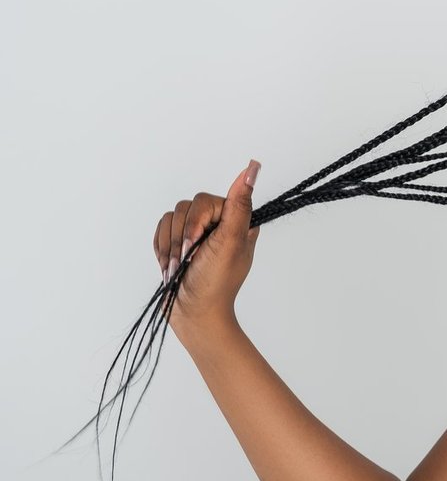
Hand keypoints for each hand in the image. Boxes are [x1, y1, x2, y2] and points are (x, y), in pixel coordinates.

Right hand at [152, 159, 260, 332]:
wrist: (192, 313)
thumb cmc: (215, 282)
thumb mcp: (229, 242)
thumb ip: (238, 205)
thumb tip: (253, 167)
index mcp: (237, 223)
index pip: (209, 200)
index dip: (199, 221)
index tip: (199, 243)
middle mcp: (218, 224)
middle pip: (187, 208)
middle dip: (183, 238)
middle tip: (189, 260)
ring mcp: (197, 234)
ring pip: (171, 218)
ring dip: (171, 247)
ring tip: (179, 268)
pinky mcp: (178, 242)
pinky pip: (160, 230)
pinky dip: (161, 249)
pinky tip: (170, 267)